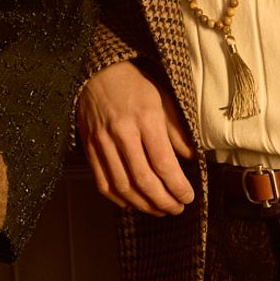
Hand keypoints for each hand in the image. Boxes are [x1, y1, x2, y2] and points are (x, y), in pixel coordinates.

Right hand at [78, 60, 195, 215]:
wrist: (99, 71)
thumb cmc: (135, 84)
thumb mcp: (164, 100)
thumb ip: (177, 131)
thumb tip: (191, 157)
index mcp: (145, 118)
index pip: (163, 163)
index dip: (177, 186)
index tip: (187, 196)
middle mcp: (122, 132)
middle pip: (143, 179)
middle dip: (163, 200)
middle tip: (176, 208)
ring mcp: (102, 142)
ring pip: (122, 185)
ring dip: (143, 204)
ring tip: (159, 210)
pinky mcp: (89, 147)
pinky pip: (102, 181)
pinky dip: (118, 198)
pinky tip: (133, 202)